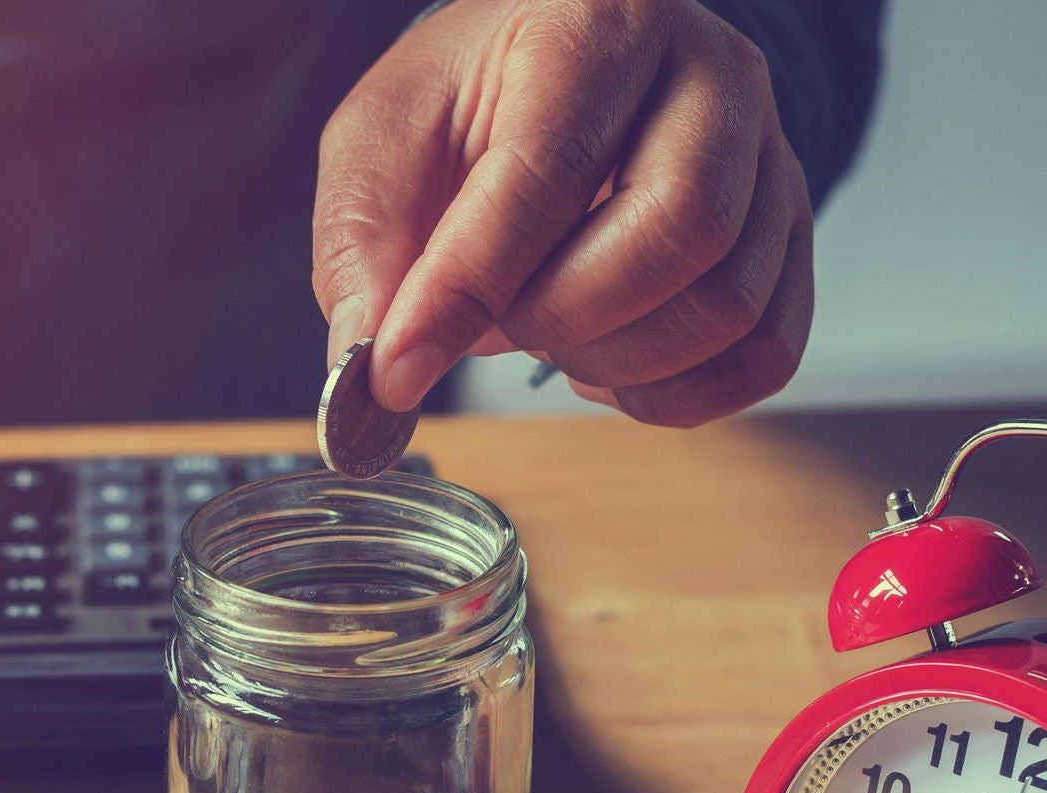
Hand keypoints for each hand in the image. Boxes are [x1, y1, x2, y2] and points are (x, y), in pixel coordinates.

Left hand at [313, 0, 814, 426]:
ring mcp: (767, 156)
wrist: (565, 73)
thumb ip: (366, 241)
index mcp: (597, 25)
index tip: (398, 369)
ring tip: (543, 335)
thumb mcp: (384, 139)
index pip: (549, 174)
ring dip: (614, 361)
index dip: (467, 290)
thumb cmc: (473, 100)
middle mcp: (710, 77)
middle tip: (493, 326)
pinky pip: (766, 349)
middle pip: (678, 234)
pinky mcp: (788, 233)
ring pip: (728, 303)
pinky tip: (604, 366)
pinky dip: (675, 393)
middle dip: (560, 319)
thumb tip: (370, 357)